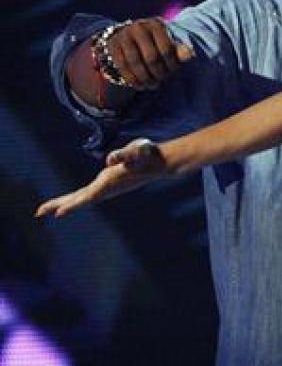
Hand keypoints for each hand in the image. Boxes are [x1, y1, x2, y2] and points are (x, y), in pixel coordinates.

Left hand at [34, 139, 170, 217]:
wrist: (160, 163)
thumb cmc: (147, 155)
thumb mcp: (136, 150)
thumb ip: (124, 154)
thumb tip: (110, 159)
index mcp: (109, 182)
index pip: (87, 196)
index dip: (72, 205)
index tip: (57, 214)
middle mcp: (106, 188)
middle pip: (79, 199)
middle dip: (59, 205)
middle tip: (38, 212)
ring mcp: (107, 188)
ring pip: (82, 198)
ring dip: (65, 203)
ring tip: (47, 210)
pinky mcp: (108, 184)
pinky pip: (87, 194)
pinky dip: (75, 199)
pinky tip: (70, 201)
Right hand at [106, 18, 193, 89]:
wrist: (130, 38)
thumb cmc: (156, 44)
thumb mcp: (169, 45)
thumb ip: (179, 51)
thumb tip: (190, 55)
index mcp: (157, 24)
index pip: (167, 49)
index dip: (172, 64)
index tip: (173, 72)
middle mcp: (139, 27)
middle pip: (151, 57)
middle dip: (158, 72)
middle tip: (162, 80)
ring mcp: (124, 35)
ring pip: (135, 62)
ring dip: (145, 78)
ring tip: (152, 85)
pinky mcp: (112, 45)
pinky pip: (122, 65)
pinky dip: (132, 79)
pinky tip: (140, 86)